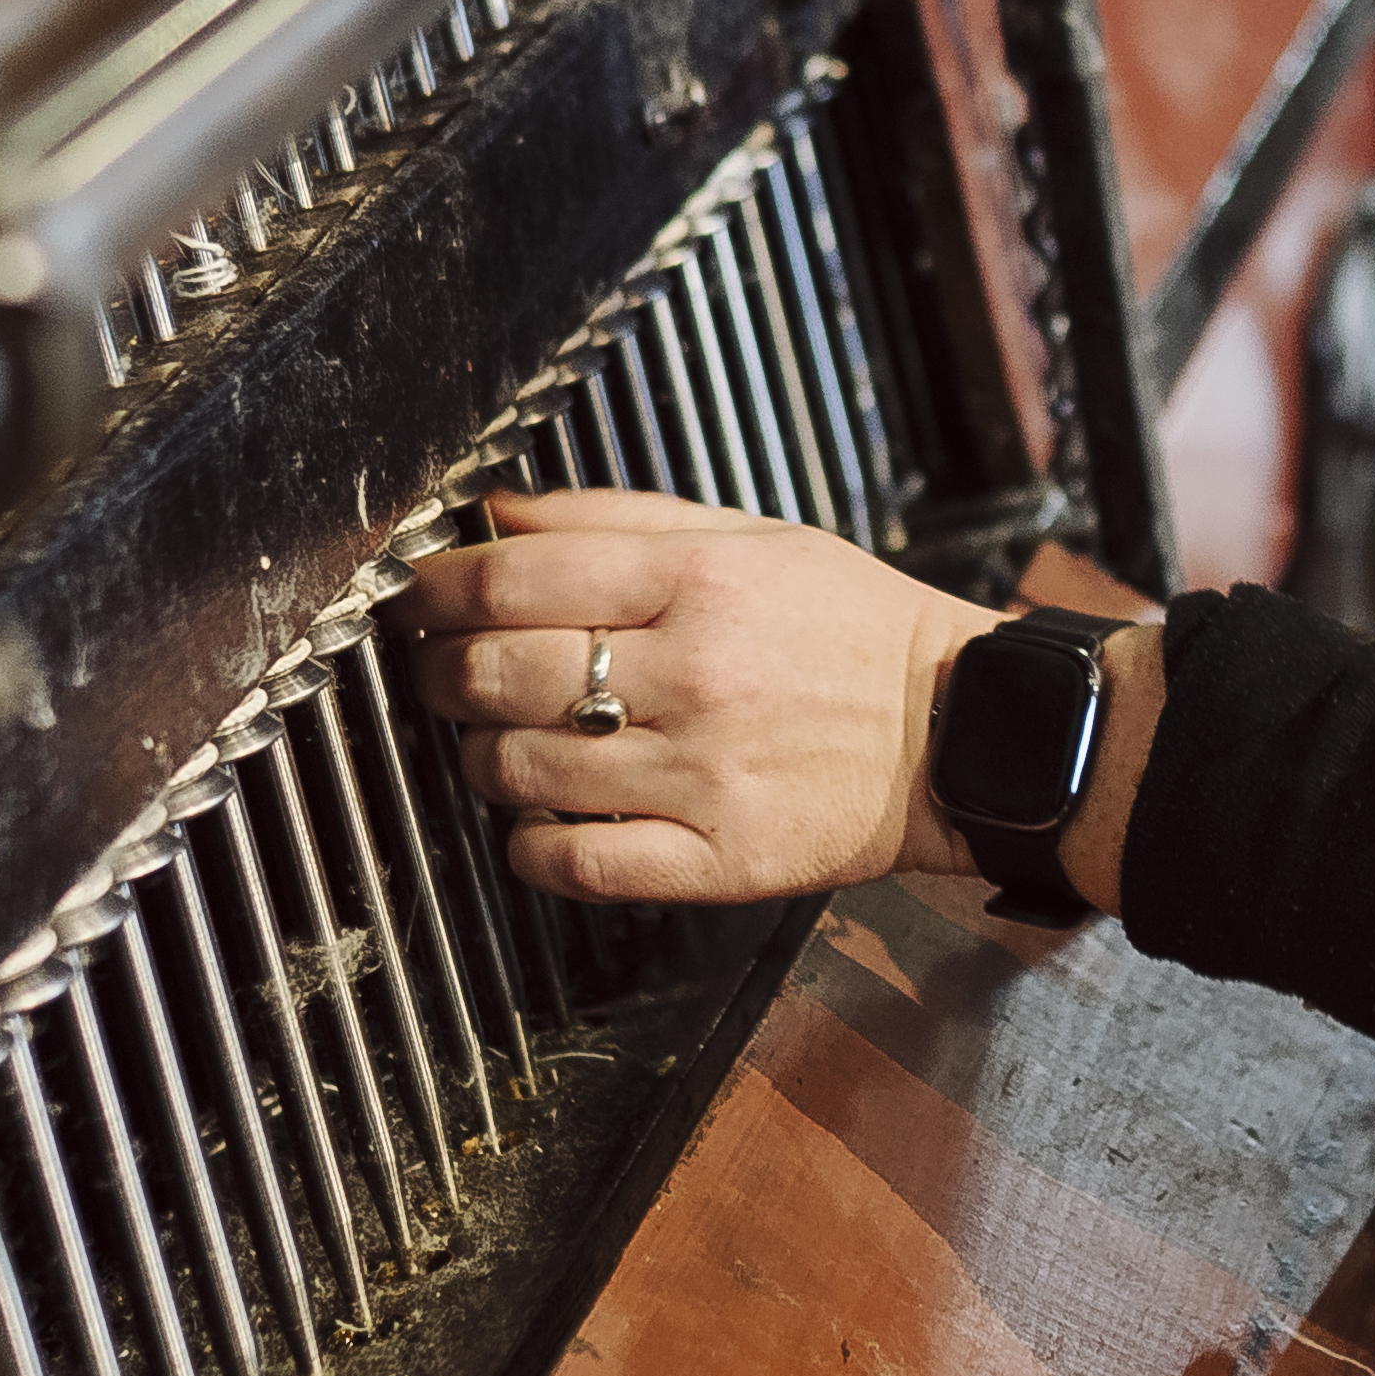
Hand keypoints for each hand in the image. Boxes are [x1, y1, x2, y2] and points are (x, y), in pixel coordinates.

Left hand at [394, 486, 1000, 907]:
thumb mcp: (749, 535)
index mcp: (697, 580)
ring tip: (498, 741)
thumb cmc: (851, 627)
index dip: (432, 591)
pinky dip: (528, 844)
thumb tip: (495, 511)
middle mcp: (693, 674)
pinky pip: (573, 863)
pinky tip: (538, 818)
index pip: (509, 582)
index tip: (413, 599)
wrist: (961, 732)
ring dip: (478, 757)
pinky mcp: (717, 859)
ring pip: (517, 772)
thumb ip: (614, 516)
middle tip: (442, 670)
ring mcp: (702, 773)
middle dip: (441, 672)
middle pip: (496, 674)